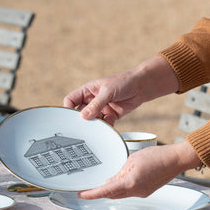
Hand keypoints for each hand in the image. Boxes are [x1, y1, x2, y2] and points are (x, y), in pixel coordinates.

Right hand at [64, 56, 179, 124]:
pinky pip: (104, 124)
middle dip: (81, 120)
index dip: (68, 109)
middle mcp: (92, 100)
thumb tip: (83, 117)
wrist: (141, 86)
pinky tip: (108, 125)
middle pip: (80, 113)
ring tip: (96, 128)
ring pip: (92, 121)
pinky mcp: (110, 116)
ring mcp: (101, 109)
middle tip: (82, 127)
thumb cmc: (123, 82)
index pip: (71, 100)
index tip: (69, 119)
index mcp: (87, 91)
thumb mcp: (107, 92)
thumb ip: (96, 104)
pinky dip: (106, 127)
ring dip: (94, 125)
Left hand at [77, 141, 201, 199]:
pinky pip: (129, 192)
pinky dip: (121, 188)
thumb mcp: (133, 160)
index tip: (81, 195)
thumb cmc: (157, 156)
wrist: (176, 160)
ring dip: (111, 191)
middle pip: (112, 195)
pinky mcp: (146, 192)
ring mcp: (141, 194)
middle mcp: (135, 192)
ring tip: (101, 185)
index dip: (92, 194)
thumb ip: (119, 172)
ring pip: (120, 194)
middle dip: (100, 193)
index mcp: (130, 183)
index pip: (106, 191)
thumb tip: (110, 182)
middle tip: (86, 191)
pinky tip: (119, 182)